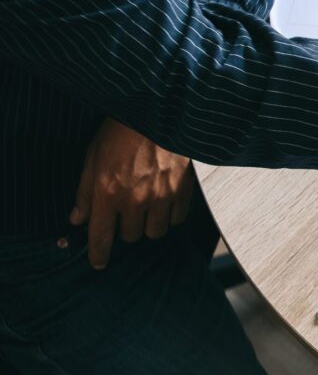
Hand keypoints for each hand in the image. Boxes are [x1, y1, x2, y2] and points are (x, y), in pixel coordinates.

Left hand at [71, 117, 193, 268]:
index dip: (99, 255)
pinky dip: (171, 214)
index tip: (99, 263)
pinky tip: (166, 200)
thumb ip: (85, 192)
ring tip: (148, 208)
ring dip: (149, 224)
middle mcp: (135, 200)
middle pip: (131, 236)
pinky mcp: (183, 191)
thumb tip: (77, 218)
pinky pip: (178, 218)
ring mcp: (162, 197)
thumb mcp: (93, 157)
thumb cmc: (121, 130)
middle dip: (126, 228)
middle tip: (126, 212)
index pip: (101, 237)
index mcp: (108, 193)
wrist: (159, 111)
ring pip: (156, 231)